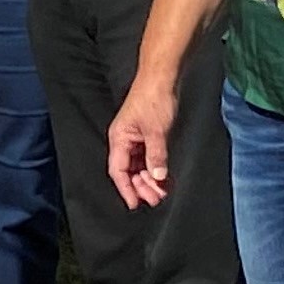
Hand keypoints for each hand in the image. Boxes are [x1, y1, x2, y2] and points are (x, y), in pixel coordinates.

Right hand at [104, 78, 175, 209]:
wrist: (162, 78)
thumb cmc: (154, 99)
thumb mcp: (157, 131)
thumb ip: (156, 156)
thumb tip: (158, 177)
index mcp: (119, 139)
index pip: (118, 171)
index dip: (126, 189)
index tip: (135, 204)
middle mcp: (124, 141)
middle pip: (128, 171)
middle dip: (141, 187)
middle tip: (156, 198)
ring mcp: (135, 138)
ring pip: (139, 166)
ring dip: (149, 179)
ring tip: (162, 191)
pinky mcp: (146, 135)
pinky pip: (148, 158)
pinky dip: (155, 169)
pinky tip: (164, 177)